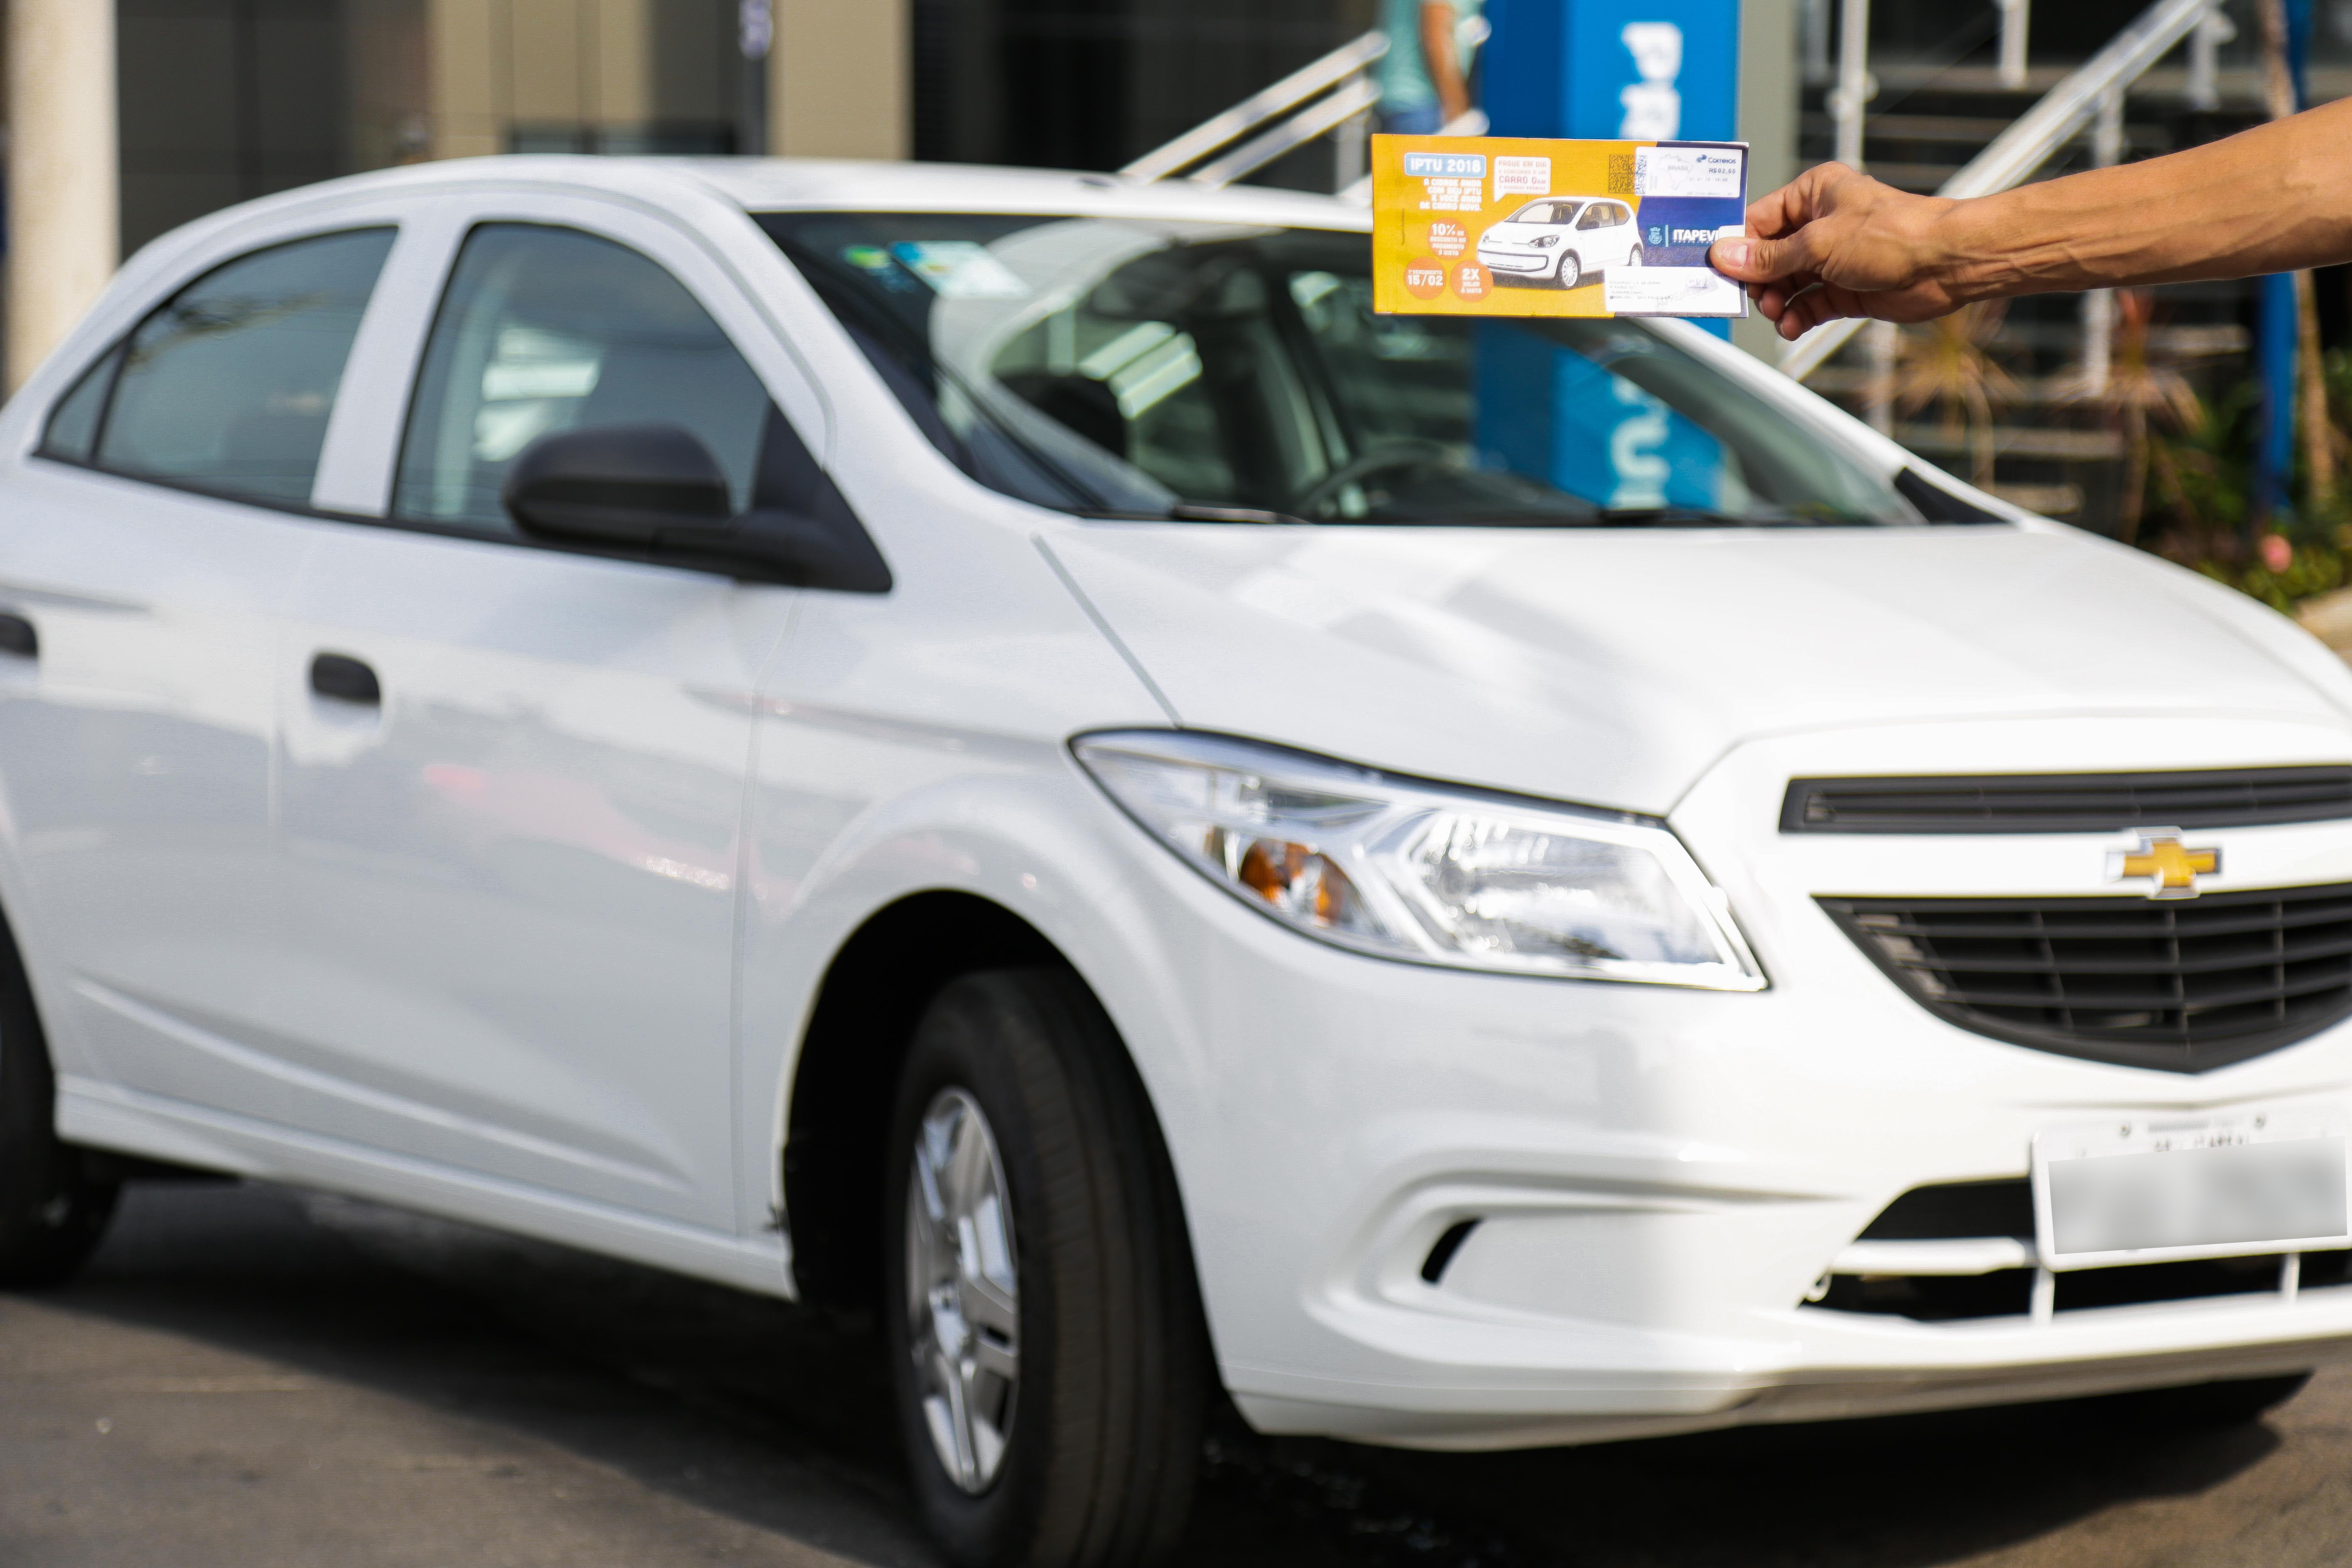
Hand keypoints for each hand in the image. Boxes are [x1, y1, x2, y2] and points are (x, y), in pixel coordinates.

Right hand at [1708, 164, 1966, 339]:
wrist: (1945, 263)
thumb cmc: (1893, 234)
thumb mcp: (1818, 243)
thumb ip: (1768, 256)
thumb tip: (1725, 256)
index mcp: (1813, 194)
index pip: (1758, 219)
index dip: (1737, 246)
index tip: (1718, 270)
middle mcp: (1819, 224)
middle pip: (1767, 256)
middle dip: (1758, 281)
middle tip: (1755, 297)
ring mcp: (1832, 258)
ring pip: (1785, 284)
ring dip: (1776, 303)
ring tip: (1778, 313)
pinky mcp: (1843, 288)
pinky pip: (1806, 304)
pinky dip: (1796, 317)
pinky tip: (1792, 325)